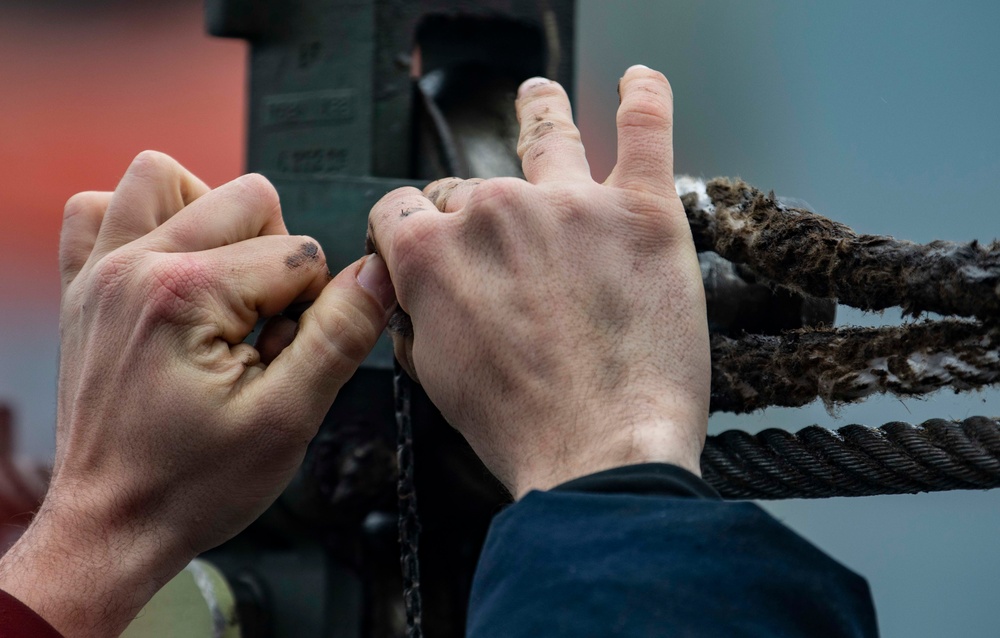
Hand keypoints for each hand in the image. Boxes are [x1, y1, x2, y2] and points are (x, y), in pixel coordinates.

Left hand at [0, 152, 395, 635]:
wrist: (112, 526)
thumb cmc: (189, 486)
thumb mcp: (289, 419)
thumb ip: (340, 334)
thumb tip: (379, 274)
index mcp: (187, 294)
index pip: (299, 251)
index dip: (315, 306)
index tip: (287, 356)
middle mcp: (135, 266)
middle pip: (247, 199)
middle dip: (274, 260)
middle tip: (262, 328)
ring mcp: (100, 272)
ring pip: (165, 177)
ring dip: (210, 217)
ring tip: (221, 281)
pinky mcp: (82, 289)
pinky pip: (96, 209)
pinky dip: (139, 221)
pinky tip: (167, 267)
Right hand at [369, 66, 709, 497]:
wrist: (599, 455)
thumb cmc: (522, 425)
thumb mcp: (434, 375)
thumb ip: (416, 312)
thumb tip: (413, 292)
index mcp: (434, 250)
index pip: (405, 208)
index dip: (412, 227)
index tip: (427, 237)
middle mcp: (495, 210)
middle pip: (474, 186)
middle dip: (480, 213)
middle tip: (505, 245)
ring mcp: (570, 203)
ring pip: (545, 131)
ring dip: (537, 111)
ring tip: (538, 98)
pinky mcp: (641, 211)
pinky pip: (644, 126)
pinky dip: (643, 96)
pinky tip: (638, 82)